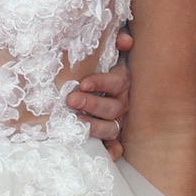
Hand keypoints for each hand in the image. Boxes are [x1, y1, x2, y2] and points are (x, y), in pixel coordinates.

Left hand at [68, 30, 133, 156]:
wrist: (106, 74)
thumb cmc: (101, 62)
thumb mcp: (110, 50)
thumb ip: (118, 41)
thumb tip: (125, 40)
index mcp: (122, 81)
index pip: (114, 82)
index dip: (100, 83)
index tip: (82, 83)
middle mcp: (123, 102)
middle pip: (111, 108)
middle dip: (91, 104)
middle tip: (70, 101)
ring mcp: (119, 120)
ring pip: (110, 127)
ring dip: (94, 127)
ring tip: (75, 123)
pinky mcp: (114, 134)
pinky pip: (117, 145)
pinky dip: (113, 151)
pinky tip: (106, 155)